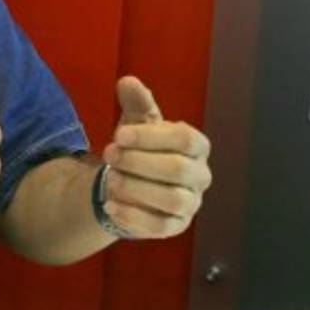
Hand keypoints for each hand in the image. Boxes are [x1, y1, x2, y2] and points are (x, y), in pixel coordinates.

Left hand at [100, 77, 211, 238]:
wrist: (130, 185)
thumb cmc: (140, 148)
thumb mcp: (136, 123)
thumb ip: (136, 102)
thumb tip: (127, 81)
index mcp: (197, 146)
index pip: (185, 139)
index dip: (151, 137)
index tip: (119, 134)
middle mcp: (200, 176)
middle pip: (178, 170)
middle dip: (139, 162)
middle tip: (109, 155)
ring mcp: (190, 204)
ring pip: (173, 200)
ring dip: (138, 189)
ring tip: (110, 180)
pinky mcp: (175, 227)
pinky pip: (160, 227)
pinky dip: (134, 216)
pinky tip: (110, 205)